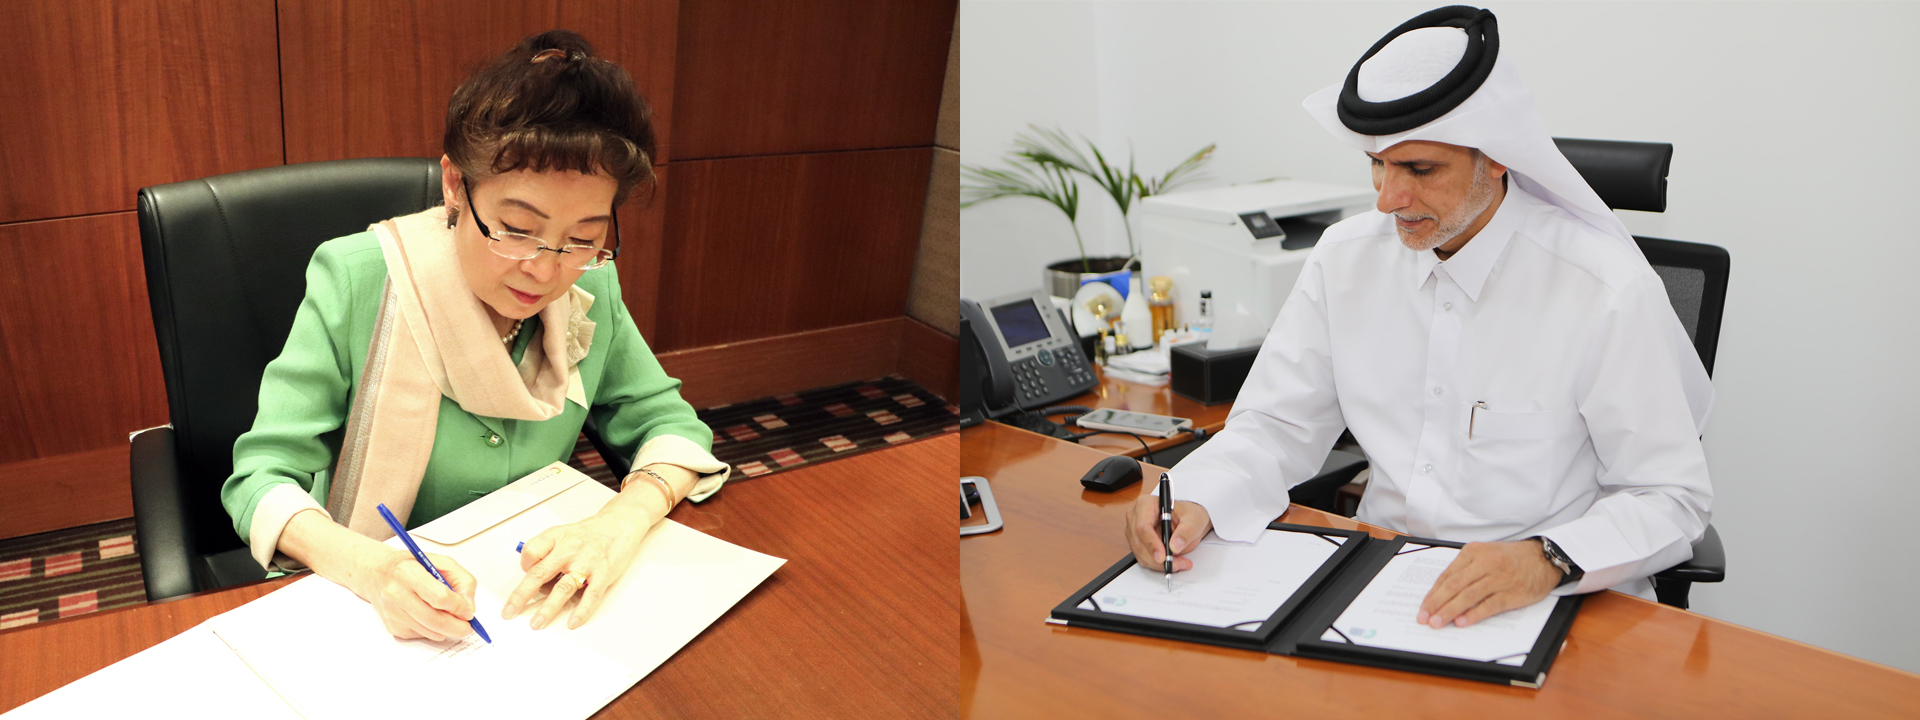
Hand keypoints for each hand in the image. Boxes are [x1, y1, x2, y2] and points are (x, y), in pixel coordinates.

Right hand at [353, 546, 478, 641]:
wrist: (378, 574)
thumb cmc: (411, 566)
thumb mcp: (441, 562)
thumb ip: (462, 581)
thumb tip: (469, 607)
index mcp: (409, 572)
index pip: (440, 597)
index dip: (459, 607)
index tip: (469, 611)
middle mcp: (397, 593)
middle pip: (435, 620)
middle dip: (457, 627)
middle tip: (467, 627)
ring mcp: (393, 612)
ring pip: (429, 631)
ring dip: (447, 630)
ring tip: (453, 620)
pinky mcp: (393, 626)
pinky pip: (421, 634)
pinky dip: (433, 630)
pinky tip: (431, 617)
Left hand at [502, 503, 661, 629]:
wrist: (620, 523)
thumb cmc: (590, 532)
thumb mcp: (562, 532)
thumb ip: (545, 549)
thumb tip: (529, 571)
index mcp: (556, 538)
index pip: (531, 552)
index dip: (524, 565)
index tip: (524, 574)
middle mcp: (569, 550)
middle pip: (540, 573)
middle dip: (522, 595)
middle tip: (510, 611)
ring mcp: (587, 562)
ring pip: (563, 588)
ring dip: (548, 608)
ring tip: (536, 623)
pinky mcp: (603, 573)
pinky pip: (591, 595)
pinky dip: (582, 610)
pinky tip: (573, 622)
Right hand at [1124, 494, 1212, 571]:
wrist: (1188, 521)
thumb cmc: (1188, 515)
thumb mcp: (1193, 520)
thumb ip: (1186, 532)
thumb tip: (1175, 546)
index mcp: (1146, 504)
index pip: (1142, 526)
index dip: (1151, 543)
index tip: (1162, 556)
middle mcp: (1136, 517)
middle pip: (1139, 542)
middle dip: (1156, 558)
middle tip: (1175, 564)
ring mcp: (1134, 531)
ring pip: (1140, 553)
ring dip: (1158, 564)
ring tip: (1179, 563)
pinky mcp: (1137, 543)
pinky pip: (1143, 558)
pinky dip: (1157, 565)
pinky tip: (1172, 562)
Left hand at [1417, 540, 1560, 627]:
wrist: (1543, 558)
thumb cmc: (1510, 558)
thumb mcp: (1485, 554)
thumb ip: (1465, 570)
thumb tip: (1442, 593)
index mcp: (1474, 552)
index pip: (1447, 576)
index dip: (1433, 593)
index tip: (1423, 607)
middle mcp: (1485, 563)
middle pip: (1454, 585)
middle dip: (1436, 603)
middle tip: (1424, 618)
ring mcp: (1499, 578)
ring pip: (1469, 595)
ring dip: (1450, 610)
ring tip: (1438, 622)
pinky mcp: (1512, 592)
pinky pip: (1490, 605)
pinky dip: (1474, 614)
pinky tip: (1462, 622)